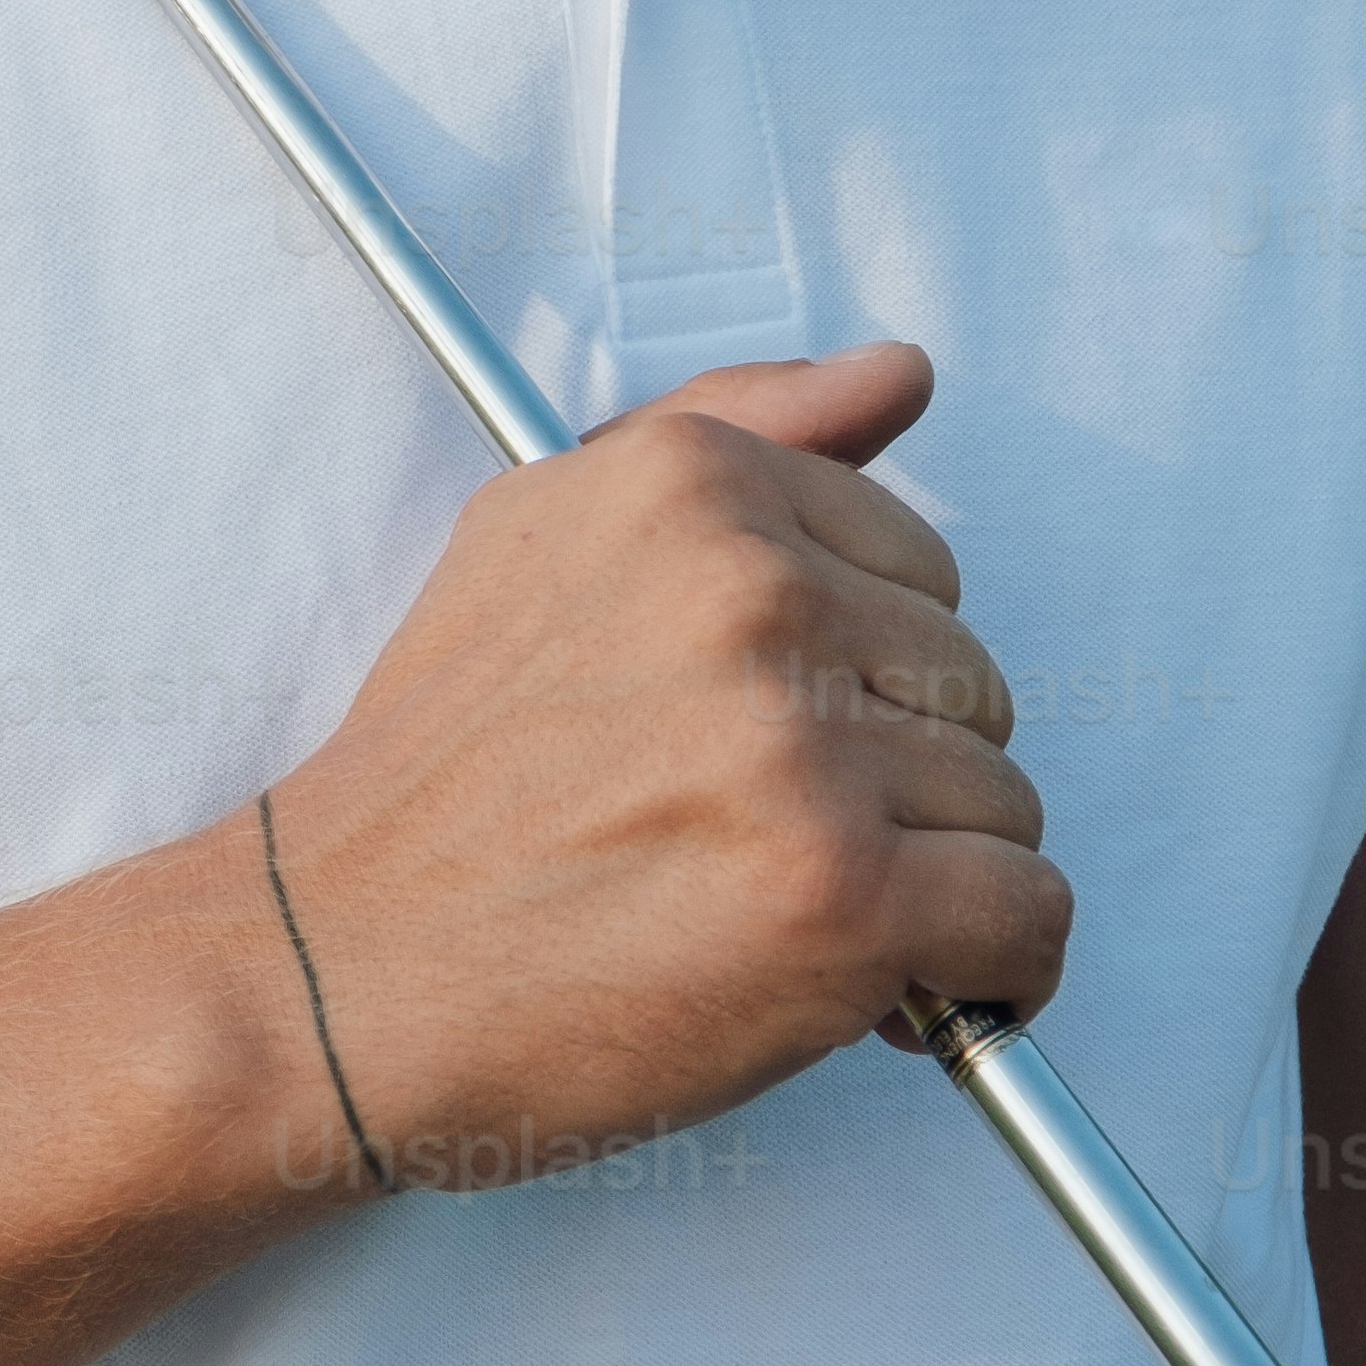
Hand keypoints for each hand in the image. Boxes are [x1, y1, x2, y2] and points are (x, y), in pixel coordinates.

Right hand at [250, 341, 1064, 1193]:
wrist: (338, 963)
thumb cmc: (446, 768)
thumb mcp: (549, 528)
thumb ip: (739, 432)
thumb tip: (904, 372)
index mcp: (692, 486)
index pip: (918, 564)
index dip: (858, 677)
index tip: (774, 740)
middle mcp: (754, 592)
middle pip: (974, 683)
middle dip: (897, 775)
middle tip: (760, 836)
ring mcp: (801, 747)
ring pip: (1003, 805)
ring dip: (926, 880)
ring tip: (786, 912)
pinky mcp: (843, 899)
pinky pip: (1027, 919)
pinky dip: (987, 978)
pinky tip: (890, 992)